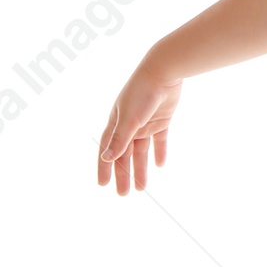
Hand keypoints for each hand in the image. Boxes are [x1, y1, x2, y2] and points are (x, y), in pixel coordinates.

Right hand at [97, 62, 180, 195]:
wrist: (163, 71)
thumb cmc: (142, 92)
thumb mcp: (129, 118)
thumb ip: (119, 139)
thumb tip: (106, 158)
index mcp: (116, 122)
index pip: (107, 149)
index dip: (104, 167)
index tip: (103, 184)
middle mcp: (128, 124)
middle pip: (124, 154)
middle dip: (123, 174)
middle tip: (123, 194)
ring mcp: (145, 122)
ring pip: (141, 151)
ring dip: (140, 168)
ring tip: (141, 187)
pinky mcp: (161, 119)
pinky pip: (159, 140)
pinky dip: (159, 152)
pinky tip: (160, 165)